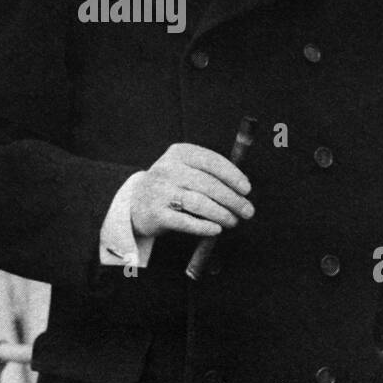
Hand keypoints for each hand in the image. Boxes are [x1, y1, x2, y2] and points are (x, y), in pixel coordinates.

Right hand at [129, 143, 253, 239]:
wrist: (135, 203)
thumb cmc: (172, 186)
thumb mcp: (185, 169)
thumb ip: (211, 173)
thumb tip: (243, 189)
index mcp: (179, 153)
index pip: (211, 161)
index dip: (232, 175)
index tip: (246, 189)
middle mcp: (168, 169)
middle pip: (207, 183)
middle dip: (232, 199)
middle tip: (247, 211)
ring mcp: (160, 191)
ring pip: (198, 202)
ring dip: (221, 214)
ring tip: (233, 221)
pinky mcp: (156, 213)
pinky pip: (185, 221)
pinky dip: (204, 227)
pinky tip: (216, 229)